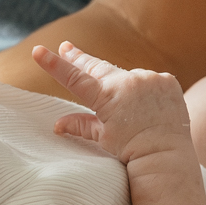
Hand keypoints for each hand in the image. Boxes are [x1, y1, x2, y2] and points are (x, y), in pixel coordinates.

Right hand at [31, 38, 190, 163]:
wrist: (165, 157)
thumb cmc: (132, 151)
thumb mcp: (104, 139)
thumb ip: (81, 126)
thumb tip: (57, 125)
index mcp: (107, 97)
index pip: (75, 78)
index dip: (54, 64)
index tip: (37, 51)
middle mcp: (127, 82)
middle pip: (98, 67)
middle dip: (81, 59)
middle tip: (66, 47)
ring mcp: (149, 79)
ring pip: (129, 77)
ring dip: (125, 87)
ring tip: (131, 109)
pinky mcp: (168, 80)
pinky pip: (152, 80)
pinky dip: (148, 90)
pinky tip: (151, 106)